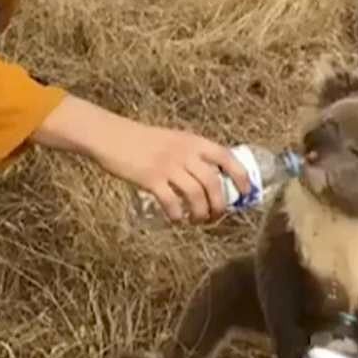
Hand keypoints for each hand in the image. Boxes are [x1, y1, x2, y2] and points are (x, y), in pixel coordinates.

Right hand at [31, 95, 250, 222]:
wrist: (112, 136)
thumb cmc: (143, 140)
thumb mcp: (174, 140)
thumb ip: (192, 155)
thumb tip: (212, 179)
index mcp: (194, 141)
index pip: (227, 158)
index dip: (241, 177)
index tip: (245, 193)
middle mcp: (185, 153)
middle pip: (214, 184)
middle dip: (220, 205)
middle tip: (216, 217)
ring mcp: (168, 166)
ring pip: (196, 196)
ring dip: (201, 214)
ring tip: (198, 221)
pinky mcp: (150, 179)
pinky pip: (172, 202)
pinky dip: (177, 215)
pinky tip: (176, 219)